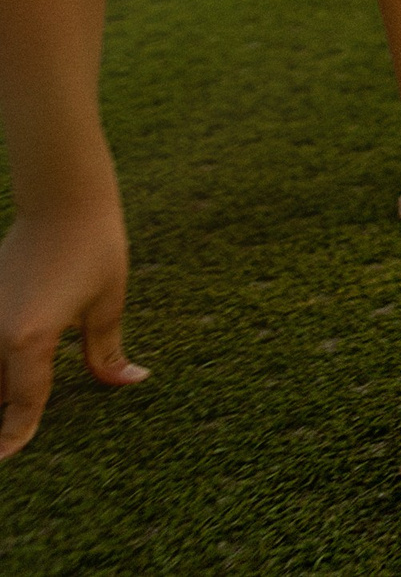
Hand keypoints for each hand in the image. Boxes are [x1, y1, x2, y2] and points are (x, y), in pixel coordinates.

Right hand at [0, 201, 147, 460]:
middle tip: (14, 442)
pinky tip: (14, 372)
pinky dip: (3, 359)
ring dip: (4, 385)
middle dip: (5, 416)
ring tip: (16, 405)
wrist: (63, 201)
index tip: (7, 459)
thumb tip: (128, 381)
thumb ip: (106, 352)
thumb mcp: (107, 304)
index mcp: (28, 341)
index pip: (21, 404)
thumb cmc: (94, 248)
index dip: (15, 435)